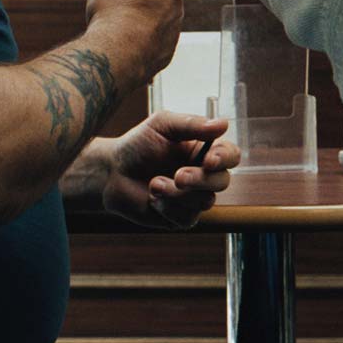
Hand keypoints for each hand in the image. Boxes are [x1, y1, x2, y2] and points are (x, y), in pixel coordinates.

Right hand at [85, 0, 183, 82]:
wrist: (117, 53)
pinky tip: (121, 38)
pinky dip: (136, 36)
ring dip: (136, 14)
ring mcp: (173, 31)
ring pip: (152, 14)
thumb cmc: (115, 7)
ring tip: (114, 20)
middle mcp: (178, 6)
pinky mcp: (164, 53)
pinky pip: (148, 38)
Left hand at [99, 112, 240, 229]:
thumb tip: (223, 124)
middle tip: (178, 176)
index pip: (230, 155)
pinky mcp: (181, 217)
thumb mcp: (162, 125)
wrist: (111, 173)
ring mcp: (193, 198)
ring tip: (154, 184)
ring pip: (204, 202)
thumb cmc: (137, 145)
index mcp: (205, 151)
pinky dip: (167, 207)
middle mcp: (204, 175)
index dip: (224, 158)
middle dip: (200, 180)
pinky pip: (186, 218)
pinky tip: (152, 198)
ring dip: (177, 194)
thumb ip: (192, 124)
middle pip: (222, 182)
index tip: (210, 160)